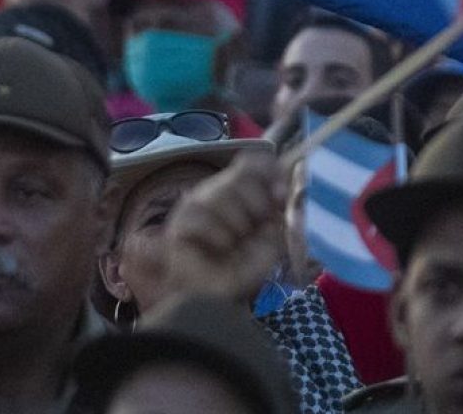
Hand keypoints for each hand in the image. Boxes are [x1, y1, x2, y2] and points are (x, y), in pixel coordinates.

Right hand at [160, 152, 286, 309]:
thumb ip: (276, 213)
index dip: (269, 172)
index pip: (252, 163)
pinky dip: (218, 236)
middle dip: (256, 204)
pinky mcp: (179, 222)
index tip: (280, 195)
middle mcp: (215, 193)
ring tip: (232, 244)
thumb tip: (283, 189)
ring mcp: (195, 206)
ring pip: (220, 194)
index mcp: (239, 194)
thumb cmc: (242, 270)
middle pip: (240, 176)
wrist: (217, 298)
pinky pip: (202, 216)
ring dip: (237, 225)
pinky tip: (217, 249)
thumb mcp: (270, 240)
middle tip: (253, 230)